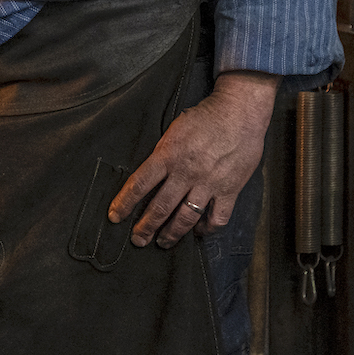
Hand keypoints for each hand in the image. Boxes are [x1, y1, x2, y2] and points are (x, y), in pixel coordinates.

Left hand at [108, 70, 276, 248]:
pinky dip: (207, 229)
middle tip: (137, 240)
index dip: (125, 203)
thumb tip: (151, 176)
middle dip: (146, 227)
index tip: (114, 217)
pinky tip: (198, 231)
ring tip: (163, 242)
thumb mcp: (174, 130)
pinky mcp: (230, 190)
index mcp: (168, 155)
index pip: (139, 184)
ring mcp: (209, 183)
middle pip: (160, 207)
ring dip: (172, 234)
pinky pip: (217, 218)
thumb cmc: (204, 117)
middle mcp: (186, 173)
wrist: (239, 112)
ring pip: (186, 218)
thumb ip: (163, 154)